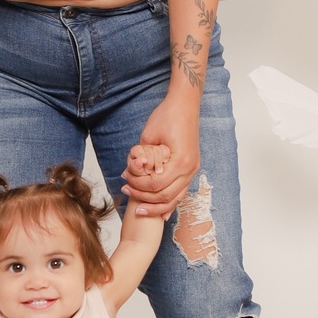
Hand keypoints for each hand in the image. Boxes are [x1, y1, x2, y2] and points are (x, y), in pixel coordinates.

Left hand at [122, 99, 199, 217]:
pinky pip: (181, 192)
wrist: (185, 105)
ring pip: (175, 198)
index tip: (125, 180)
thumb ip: (141, 156)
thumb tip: (132, 172)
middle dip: (144, 198)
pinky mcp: (191, 168)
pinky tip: (160, 212)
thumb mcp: (148, 135)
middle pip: (166, 196)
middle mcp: (190, 168)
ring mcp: (192, 170)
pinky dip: (170, 202)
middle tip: (127, 191)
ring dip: (157, 205)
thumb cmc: (167, 116)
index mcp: (180, 160)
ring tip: (140, 207)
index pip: (156, 184)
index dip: (138, 185)